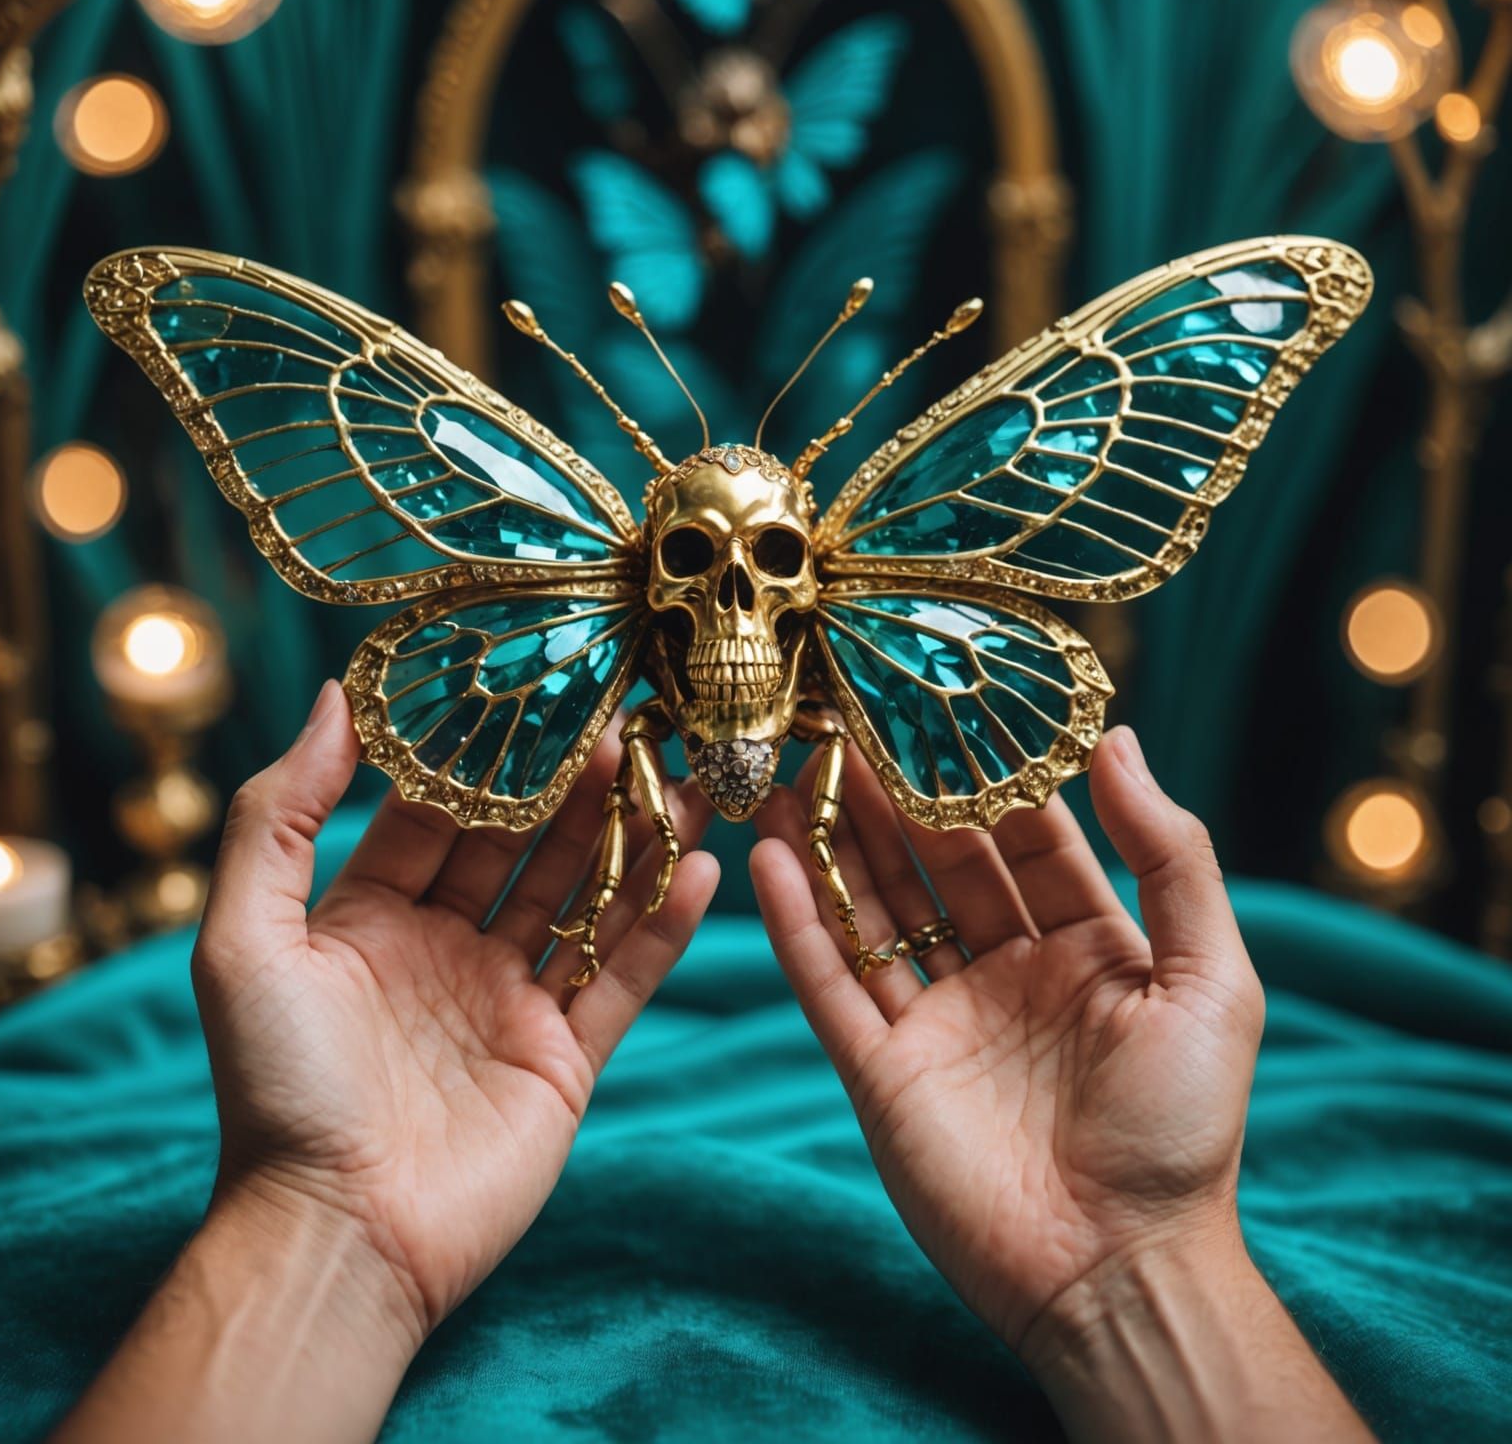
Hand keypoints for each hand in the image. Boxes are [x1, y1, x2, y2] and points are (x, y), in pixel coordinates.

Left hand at [194, 682, 716, 1338]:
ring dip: (632, 840)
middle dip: (574, 787)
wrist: (340, 1236)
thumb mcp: (244, 939)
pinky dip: (663, 925)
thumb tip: (331, 697)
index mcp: (370, 919)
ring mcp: (509, 1004)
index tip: (532, 694)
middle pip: (525, 848)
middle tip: (629, 723)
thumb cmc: (278, 1089)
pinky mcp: (563, 1059)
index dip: (486, 759)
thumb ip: (276, 816)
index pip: (439, 815)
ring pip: (584, 900)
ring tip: (683, 776)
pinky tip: (701, 869)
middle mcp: (445, 950)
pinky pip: (623, 977)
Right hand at [752, 728, 1368, 1441]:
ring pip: (873, 911)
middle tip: (843, 723)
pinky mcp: (881, 1071)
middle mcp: (1004, 973)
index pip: (1022, 838)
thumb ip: (1172, 858)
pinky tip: (769, 859)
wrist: (1119, 1272)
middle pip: (933, 863)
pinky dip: (796, 924)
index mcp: (1084, 947)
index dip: (980, 776)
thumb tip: (1118, 741)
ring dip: (831, 843)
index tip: (939, 707)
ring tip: (789, 771)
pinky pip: (831, 983)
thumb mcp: (1208, 980)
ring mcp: (938, 1021)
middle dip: (890, 795)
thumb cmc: (1180, 1129)